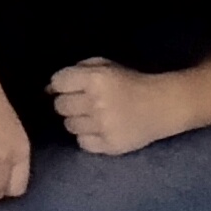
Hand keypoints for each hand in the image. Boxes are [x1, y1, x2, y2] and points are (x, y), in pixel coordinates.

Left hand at [50, 60, 183, 158]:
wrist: (161, 106)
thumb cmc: (130, 82)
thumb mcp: (105, 65)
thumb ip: (77, 70)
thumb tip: (49, 87)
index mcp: (95, 79)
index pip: (58, 83)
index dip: (60, 85)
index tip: (68, 87)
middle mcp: (96, 103)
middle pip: (60, 106)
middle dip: (67, 103)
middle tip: (81, 102)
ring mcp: (102, 126)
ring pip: (68, 125)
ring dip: (76, 120)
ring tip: (92, 116)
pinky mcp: (109, 145)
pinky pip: (82, 142)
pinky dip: (87, 136)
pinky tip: (98, 129)